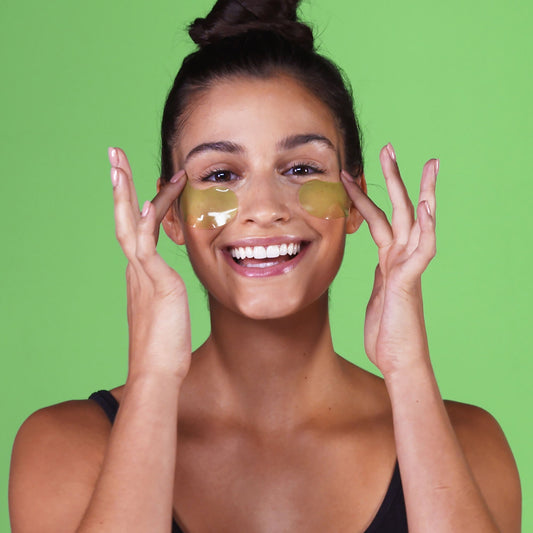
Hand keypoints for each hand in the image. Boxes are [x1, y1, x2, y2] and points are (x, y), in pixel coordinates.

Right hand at [109, 147, 190, 382]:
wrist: (157, 373)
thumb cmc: (164, 345)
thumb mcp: (165, 308)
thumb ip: (161, 290)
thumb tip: (165, 282)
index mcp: (141, 272)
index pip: (138, 227)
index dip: (137, 200)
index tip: (140, 178)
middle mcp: (137, 269)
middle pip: (124, 218)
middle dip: (120, 185)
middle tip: (114, 154)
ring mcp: (144, 276)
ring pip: (129, 226)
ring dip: (124, 193)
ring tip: (119, 164)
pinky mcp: (157, 286)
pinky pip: (145, 250)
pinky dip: (143, 225)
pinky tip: (144, 204)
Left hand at [341, 144, 437, 376]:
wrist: (397, 360)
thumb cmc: (387, 331)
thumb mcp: (377, 295)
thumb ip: (380, 275)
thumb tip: (379, 264)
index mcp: (388, 260)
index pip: (379, 219)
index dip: (366, 196)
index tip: (356, 175)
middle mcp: (400, 258)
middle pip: (399, 210)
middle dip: (394, 178)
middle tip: (390, 148)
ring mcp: (407, 268)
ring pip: (415, 223)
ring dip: (420, 193)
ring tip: (428, 165)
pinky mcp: (409, 281)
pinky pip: (421, 250)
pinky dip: (426, 227)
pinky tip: (427, 207)